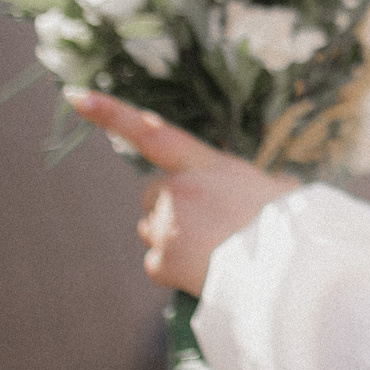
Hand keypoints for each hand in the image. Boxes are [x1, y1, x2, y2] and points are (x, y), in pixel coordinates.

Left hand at [66, 88, 298, 294]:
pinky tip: (205, 273)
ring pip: (152, 228)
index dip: (111, 113)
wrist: (289, 274)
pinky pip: (157, 262)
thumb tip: (279, 189)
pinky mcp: (161, 259)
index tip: (75, 95)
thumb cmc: (294, 231)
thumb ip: (264, 185)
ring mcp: (168, 225)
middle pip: (152, 192)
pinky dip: (175, 270)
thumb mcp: (283, 192)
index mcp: (211, 166)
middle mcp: (183, 190)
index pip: (154, 132)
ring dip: (172, 236)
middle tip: (207, 226)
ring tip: (214, 252)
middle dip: (169, 206)